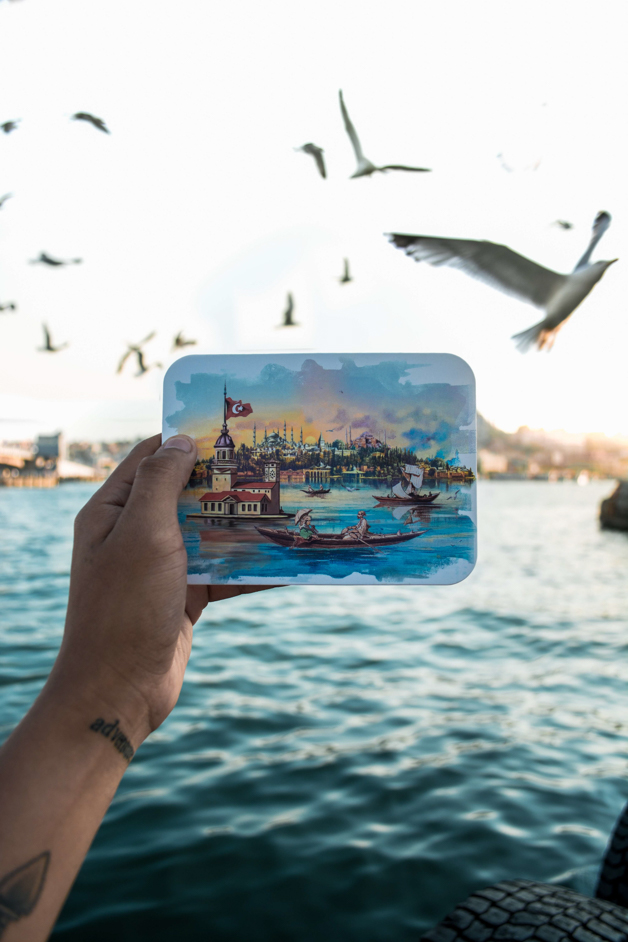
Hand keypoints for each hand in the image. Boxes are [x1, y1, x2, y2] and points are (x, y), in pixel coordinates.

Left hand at [49, 434, 276, 746]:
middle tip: (271, 464)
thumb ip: (161, 483)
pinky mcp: (184, 596)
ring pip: (208, 533)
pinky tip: (287, 560)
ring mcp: (160, 567)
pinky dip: (251, 567)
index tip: (232, 428)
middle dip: (226, 481)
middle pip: (186, 494)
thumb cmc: (125, 607)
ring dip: (244, 523)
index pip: (151, 458)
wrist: (119, 692)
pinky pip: (222, 572)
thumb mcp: (142, 534)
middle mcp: (134, 534)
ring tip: (287, 506)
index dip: (187, 440)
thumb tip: (183, 441)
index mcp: (113, 511)